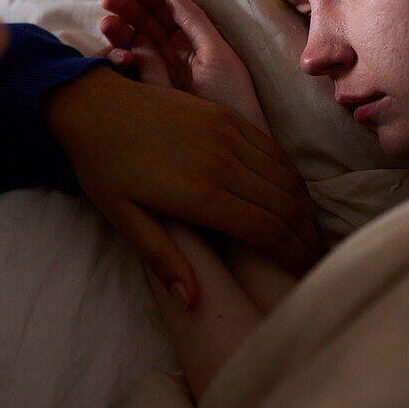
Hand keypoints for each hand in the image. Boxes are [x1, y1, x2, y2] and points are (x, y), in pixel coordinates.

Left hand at [44, 66, 323, 307]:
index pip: (267, 231)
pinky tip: (291, 192)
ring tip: (308, 231)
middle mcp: (223, 162)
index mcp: (200, 195)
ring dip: (303, 206)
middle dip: (306, 235)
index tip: (306, 274)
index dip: (293, 255)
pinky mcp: (225, 114)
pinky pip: (270, 147)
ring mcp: (227, 133)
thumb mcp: (123, 218)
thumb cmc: (103, 167)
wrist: (92, 105)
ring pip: (285, 175)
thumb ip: (162, 258)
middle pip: (285, 205)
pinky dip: (288, 173)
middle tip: (316, 259)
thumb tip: (192, 302)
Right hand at [101, 0, 268, 131]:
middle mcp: (169, 48)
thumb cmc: (233, 100)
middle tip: (107, 0)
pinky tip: (120, 57)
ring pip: (128, 40)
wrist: (233, 147)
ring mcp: (154, 69)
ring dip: (116, 30)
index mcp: (189, 34)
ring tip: (108, 25)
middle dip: (122, 5)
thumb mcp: (217, 54)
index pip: (160, 2)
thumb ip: (192, 21)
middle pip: (140, 17)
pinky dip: (117, 60)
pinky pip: (124, 69)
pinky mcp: (144, 92)